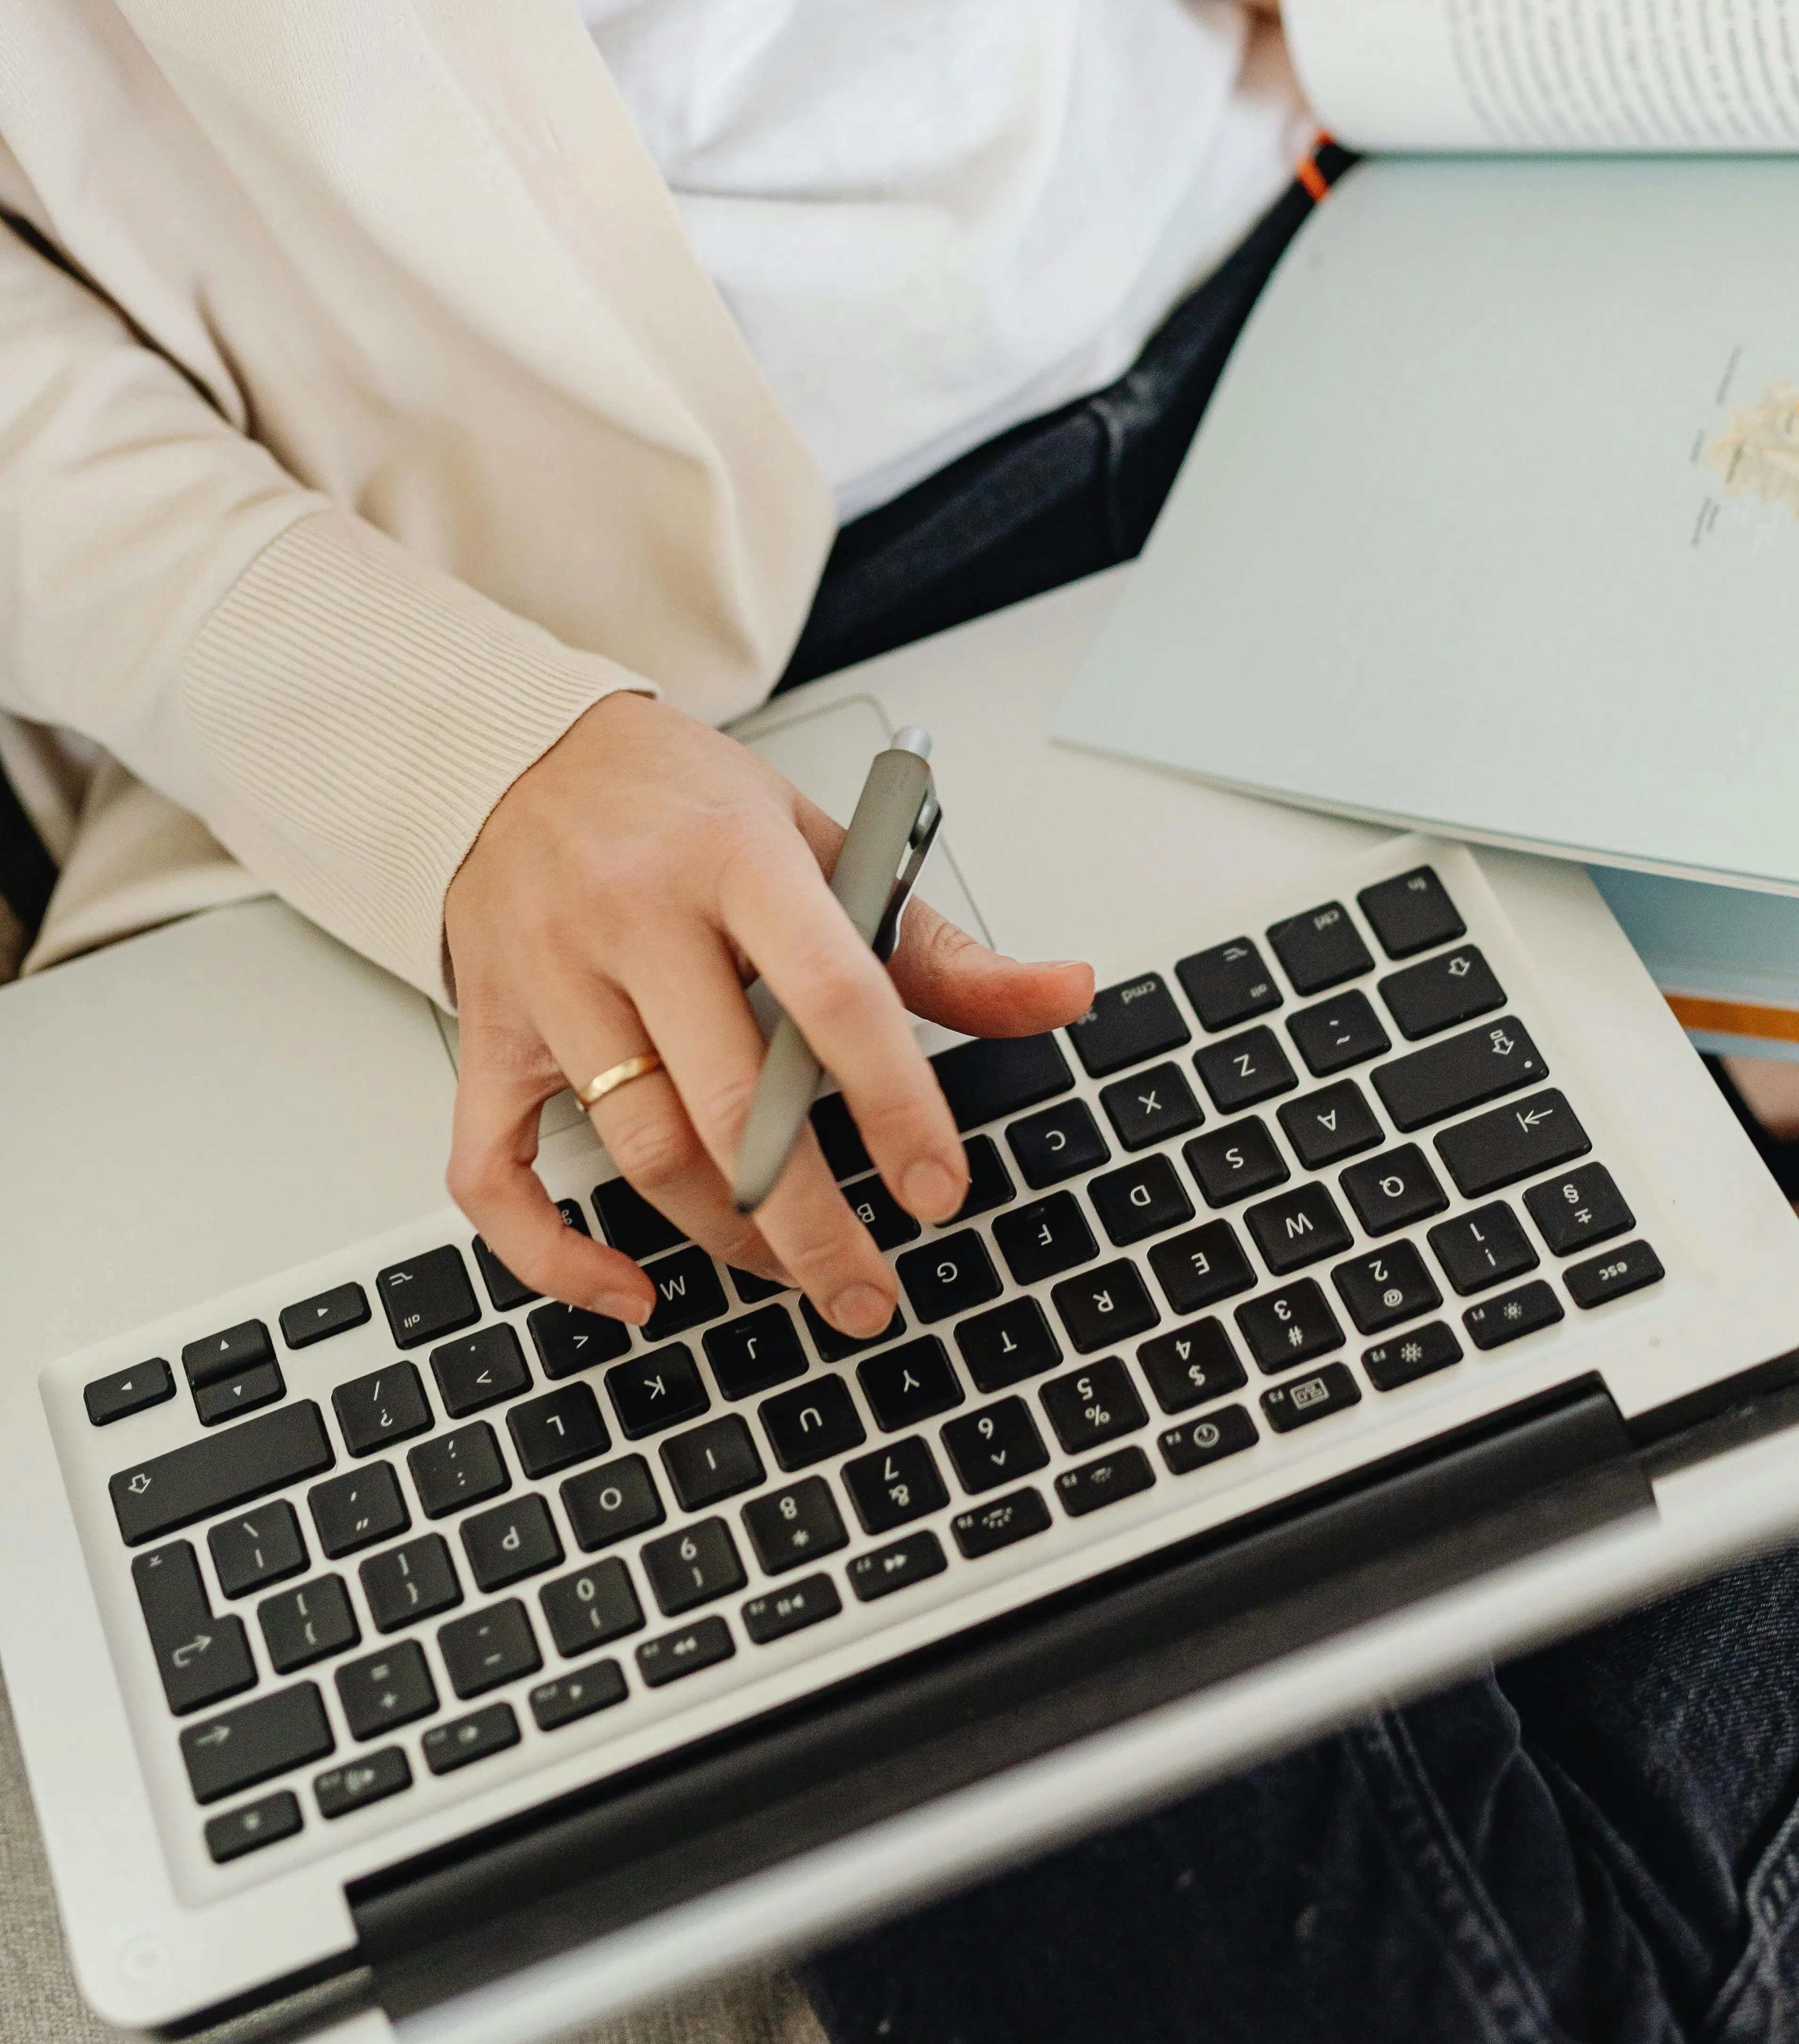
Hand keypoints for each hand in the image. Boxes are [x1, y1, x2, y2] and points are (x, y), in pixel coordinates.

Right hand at [442, 693, 1092, 1336]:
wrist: (516, 752)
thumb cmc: (680, 804)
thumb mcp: (820, 839)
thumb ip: (939, 942)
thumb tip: (1064, 994)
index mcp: (734, 858)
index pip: (830, 992)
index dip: (894, 1100)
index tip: (938, 1187)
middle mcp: (633, 918)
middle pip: (725, 1102)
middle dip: (807, 1218)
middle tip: (868, 1289)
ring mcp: (550, 982)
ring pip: (639, 1145)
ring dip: (725, 1234)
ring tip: (794, 1268)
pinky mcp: (489, 1034)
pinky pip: (493, 1173)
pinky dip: (552, 1255)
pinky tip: (627, 1291)